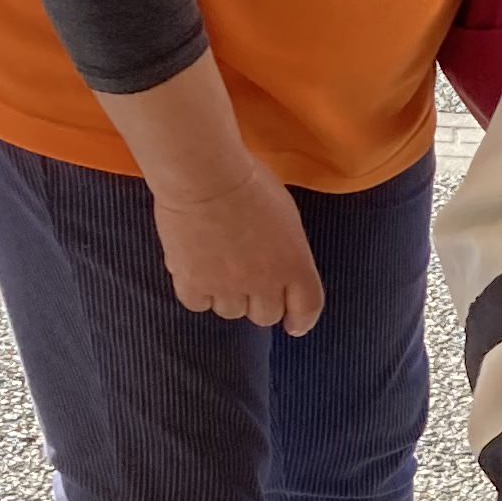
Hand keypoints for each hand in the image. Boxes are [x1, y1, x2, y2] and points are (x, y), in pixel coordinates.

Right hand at [151, 159, 324, 332]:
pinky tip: (195, 271)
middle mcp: (266, 282)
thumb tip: (280, 268)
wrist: (204, 175)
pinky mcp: (194, 282)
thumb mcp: (286, 217)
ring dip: (227, 296)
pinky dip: (197, 292)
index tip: (294, 325)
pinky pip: (197, 304)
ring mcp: (229, 286)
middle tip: (246, 283)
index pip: (307, 308)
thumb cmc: (248, 183)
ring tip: (217, 268)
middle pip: (266, 316)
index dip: (301, 320)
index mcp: (295, 264)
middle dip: (259, 303)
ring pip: (230, 312)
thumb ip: (287, 250)